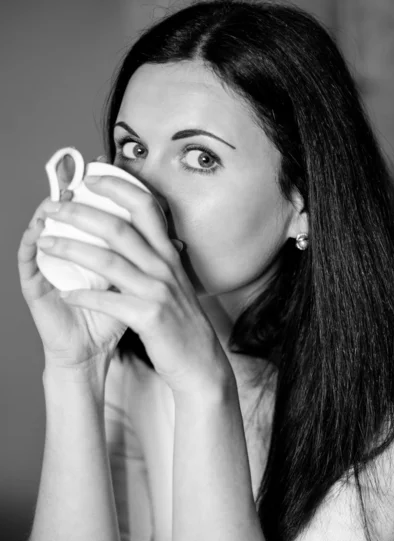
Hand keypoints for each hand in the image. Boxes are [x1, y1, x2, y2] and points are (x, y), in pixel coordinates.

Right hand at [17, 155, 127, 369]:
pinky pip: (28, 260)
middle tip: (78, 168)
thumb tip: (175, 242)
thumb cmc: (111, 318)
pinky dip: (31, 242)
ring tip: (58, 193)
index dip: (98, 189)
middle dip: (73, 189)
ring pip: (44, 229)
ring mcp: (50, 267)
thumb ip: (146, 263)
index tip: (106, 164)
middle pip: (69, 213)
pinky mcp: (36, 287)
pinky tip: (38, 229)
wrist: (89, 353)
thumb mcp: (133, 288)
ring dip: (50, 210)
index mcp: (93, 251)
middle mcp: (70, 253)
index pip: (93, 212)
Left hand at [35, 172, 234, 395]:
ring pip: (108, 261)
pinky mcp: (150, 318)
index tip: (90, 178)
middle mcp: (165, 267)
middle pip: (119, 228)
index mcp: (168, 254)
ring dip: (71, 249)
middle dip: (81, 213)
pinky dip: (83, 296)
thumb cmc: (179, 321)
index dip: (118, 187)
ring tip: (46, 244)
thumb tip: (132, 234)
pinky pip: (109, 301)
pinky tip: (65, 293)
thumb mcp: (173, 281)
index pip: (146, 207)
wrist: (200, 361)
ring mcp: (158, 292)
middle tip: (53, 207)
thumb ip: (156, 257)